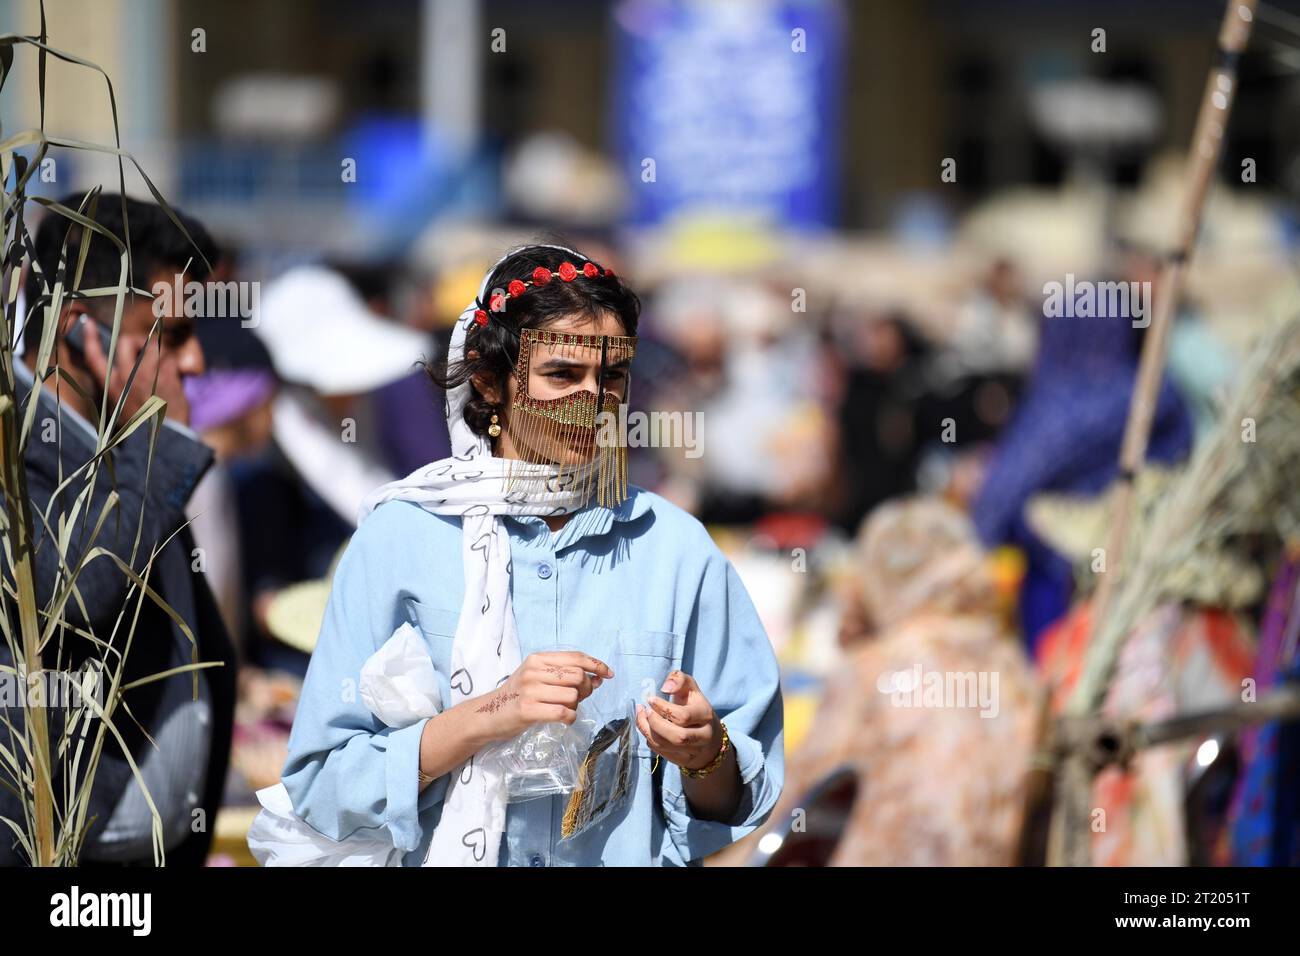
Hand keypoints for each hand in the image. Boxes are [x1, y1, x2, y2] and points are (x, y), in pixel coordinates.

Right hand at [79, 317, 189, 424]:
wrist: (162, 440)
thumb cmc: (145, 425)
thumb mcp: (124, 407)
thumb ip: (126, 386)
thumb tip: (136, 368)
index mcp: (112, 387)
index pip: (94, 358)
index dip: (90, 338)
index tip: (89, 324)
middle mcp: (125, 379)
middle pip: (126, 342)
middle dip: (139, 339)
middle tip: (149, 346)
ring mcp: (146, 376)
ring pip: (153, 345)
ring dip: (162, 350)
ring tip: (167, 362)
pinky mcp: (166, 378)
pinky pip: (172, 359)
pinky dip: (178, 364)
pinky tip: (180, 375)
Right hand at [474, 651, 612, 742]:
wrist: (488, 715)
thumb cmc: (518, 696)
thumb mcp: (537, 677)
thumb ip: (565, 675)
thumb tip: (598, 678)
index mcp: (538, 659)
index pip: (575, 657)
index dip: (596, 665)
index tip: (608, 674)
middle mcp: (533, 671)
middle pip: (578, 676)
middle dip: (587, 688)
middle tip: (580, 698)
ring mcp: (530, 690)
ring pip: (573, 695)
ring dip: (576, 706)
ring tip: (565, 710)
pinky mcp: (528, 710)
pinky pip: (563, 712)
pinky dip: (570, 718)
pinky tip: (564, 719)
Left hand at [635, 670, 723, 770]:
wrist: (709, 739)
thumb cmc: (695, 708)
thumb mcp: (691, 690)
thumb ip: (679, 679)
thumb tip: (665, 687)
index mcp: (706, 716)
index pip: (683, 716)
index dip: (663, 707)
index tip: (650, 699)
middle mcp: (702, 736)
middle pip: (677, 736)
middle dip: (655, 723)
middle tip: (645, 710)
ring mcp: (692, 751)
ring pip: (665, 746)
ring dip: (647, 730)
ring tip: (642, 716)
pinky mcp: (682, 760)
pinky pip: (660, 751)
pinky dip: (649, 738)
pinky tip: (646, 726)